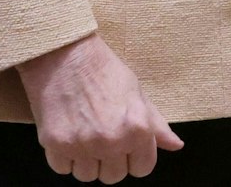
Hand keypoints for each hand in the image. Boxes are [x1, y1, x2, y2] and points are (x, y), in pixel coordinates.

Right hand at [17, 34, 182, 181]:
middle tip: (104, 138)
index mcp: (137, 128)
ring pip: (87, 176)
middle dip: (111, 162)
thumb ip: (156, 124)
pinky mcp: (55, 145)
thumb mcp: (138, 93)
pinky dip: (64, 157)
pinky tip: (69, 134)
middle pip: (114, 176)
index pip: (143, 168)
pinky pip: (63, 169)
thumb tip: (175, 145)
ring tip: (85, 135)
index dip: (136, 159)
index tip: (128, 149)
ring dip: (87, 161)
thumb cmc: (104, 71)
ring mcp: (82, 145)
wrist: (65, 56)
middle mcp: (111, 140)